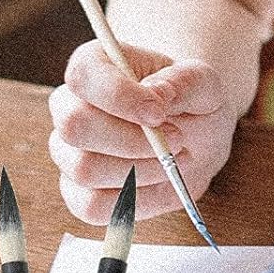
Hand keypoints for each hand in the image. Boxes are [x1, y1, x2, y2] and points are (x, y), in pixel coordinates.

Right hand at [47, 39, 235, 224]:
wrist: (196, 138)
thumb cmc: (192, 103)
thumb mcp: (205, 83)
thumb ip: (185, 81)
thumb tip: (157, 93)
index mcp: (94, 66)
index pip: (82, 75)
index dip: (118, 96)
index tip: (159, 112)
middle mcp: (70, 108)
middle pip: (74, 126)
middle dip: (132, 140)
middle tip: (176, 139)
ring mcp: (68, 153)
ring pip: (84, 169)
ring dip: (140, 170)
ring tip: (173, 159)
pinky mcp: (78, 193)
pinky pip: (91, 206)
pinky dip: (133, 200)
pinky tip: (157, 182)